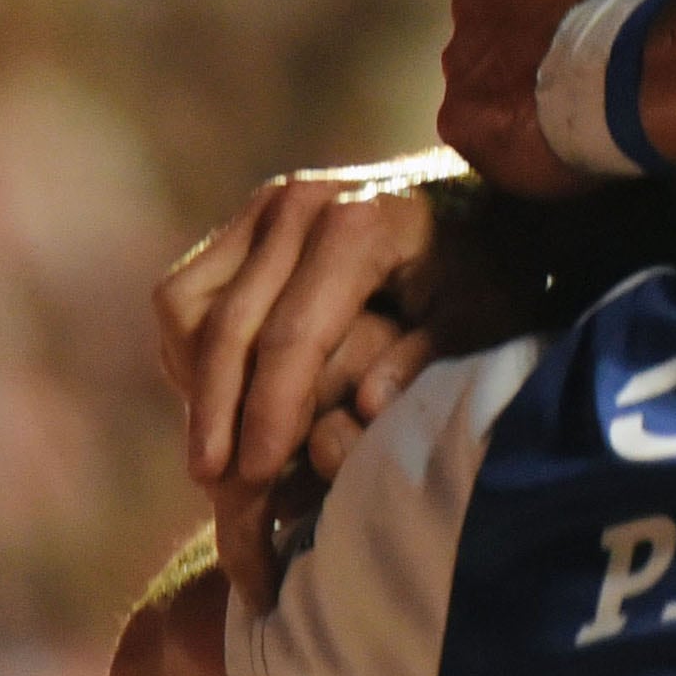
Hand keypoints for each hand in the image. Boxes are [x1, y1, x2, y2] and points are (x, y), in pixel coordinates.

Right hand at [156, 164, 446, 606]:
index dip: (271, 411)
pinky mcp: (245, 219)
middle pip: (228, 323)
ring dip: (193, 380)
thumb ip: (427, 359)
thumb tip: (364, 408)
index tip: (255, 475)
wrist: (478, 195)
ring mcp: (265, 206)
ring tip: (210, 449)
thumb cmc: (488, 267)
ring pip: (187, 304)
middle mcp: (299, 203)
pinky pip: (187, 291)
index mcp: (359, 224)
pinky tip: (215, 403)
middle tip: (211, 479)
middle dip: (216, 410)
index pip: (293, 335)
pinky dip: (190, 350)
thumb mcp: (484, 315)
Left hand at [436, 0, 667, 192]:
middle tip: (577, 60)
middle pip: (497, 16)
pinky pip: (479, 127)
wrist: (615, 73)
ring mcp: (462, 63)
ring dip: (513, 82)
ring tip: (565, 106)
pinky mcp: (459, 120)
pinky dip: (506, 133)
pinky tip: (546, 142)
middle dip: (527, 34)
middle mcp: (474, 0)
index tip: (594, 9)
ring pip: (483, 71)